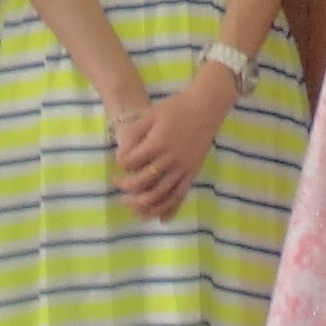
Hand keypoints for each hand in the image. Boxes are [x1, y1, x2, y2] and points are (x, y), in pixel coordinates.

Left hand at [113, 67, 232, 220]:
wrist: (206, 106)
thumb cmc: (177, 107)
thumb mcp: (151, 114)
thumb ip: (134, 134)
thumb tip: (121, 155)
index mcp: (158, 143)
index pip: (131, 162)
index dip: (121, 164)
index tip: (119, 161)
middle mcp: (171, 159)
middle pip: (142, 182)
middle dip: (126, 186)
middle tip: (118, 182)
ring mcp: (183, 168)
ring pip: (160, 195)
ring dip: (142, 203)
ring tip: (131, 203)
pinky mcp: (193, 173)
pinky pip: (180, 196)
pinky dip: (169, 210)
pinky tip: (160, 219)